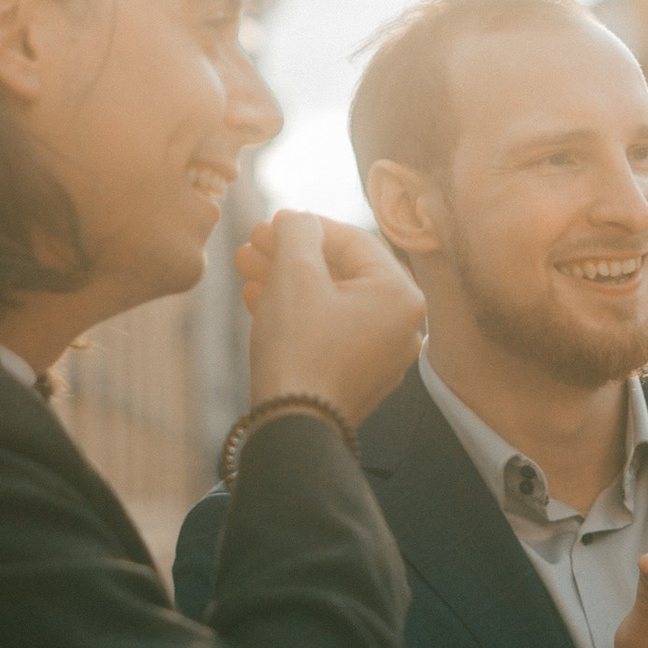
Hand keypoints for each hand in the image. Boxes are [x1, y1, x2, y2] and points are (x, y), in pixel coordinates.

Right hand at [238, 211, 424, 429]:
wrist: (291, 428)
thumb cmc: (298, 348)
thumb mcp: (294, 274)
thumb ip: (297, 232)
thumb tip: (296, 218)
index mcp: (401, 296)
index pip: (353, 241)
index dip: (305, 225)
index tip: (268, 222)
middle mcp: (401, 326)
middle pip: (340, 272)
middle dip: (290, 255)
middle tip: (252, 244)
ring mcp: (381, 356)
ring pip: (329, 303)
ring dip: (286, 281)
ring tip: (246, 267)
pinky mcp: (355, 378)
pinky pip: (328, 332)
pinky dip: (296, 313)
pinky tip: (257, 299)